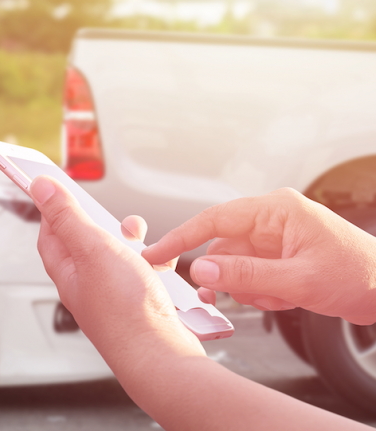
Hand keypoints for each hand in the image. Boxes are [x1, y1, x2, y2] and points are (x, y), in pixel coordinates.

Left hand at [29, 175, 202, 365]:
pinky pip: (140, 273)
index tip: (59, 187)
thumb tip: (40, 188)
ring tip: (140, 239)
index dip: (54, 207)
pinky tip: (161, 263)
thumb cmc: (125, 310)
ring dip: (130, 242)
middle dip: (102, 222)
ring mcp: (112, 295)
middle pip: (86, 242)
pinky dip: (151, 262)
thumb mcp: (92, 249)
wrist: (160, 355)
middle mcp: (86, 284)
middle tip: (113, 215)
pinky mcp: (138, 303)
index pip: (50, 233)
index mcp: (67, 271)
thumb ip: (67, 216)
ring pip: (117, 256)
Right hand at [142, 188, 375, 324]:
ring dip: (248, 289)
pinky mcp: (279, 256)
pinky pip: (250, 275)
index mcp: (275, 210)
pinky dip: (260, 293)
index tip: (155, 254)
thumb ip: (246, 275)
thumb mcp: (298, 280)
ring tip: (277, 299)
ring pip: (235, 265)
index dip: (180, 237)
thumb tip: (202, 270)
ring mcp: (275, 239)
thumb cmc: (359, 275)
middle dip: (227, 276)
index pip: (213, 220)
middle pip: (222, 247)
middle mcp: (271, 220)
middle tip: (230, 297)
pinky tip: (285, 299)